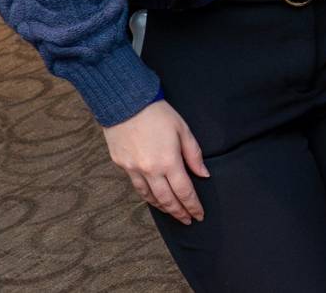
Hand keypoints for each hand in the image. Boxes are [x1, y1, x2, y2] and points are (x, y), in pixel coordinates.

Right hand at [101, 99, 208, 223]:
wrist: (125, 104)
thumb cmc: (158, 114)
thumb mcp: (183, 130)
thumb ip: (194, 154)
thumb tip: (204, 174)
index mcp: (168, 161)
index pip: (184, 192)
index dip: (193, 206)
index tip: (199, 215)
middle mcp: (150, 170)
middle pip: (167, 200)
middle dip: (179, 212)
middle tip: (188, 220)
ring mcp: (134, 170)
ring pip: (150, 197)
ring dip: (164, 208)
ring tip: (173, 213)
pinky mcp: (122, 166)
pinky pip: (137, 188)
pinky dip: (148, 197)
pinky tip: (154, 199)